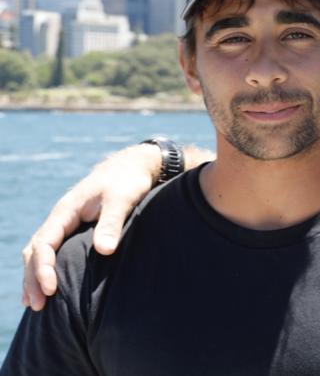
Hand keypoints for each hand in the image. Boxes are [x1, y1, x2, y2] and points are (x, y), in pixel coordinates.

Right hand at [20, 144, 161, 310]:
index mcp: (66, 211)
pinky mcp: (75, 229)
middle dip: (33, 278)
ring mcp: (65, 224)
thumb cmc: (128, 181)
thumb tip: (104, 250)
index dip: (43, 267)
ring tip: (33, 304)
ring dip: (34, 277)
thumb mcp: (122, 199)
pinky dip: (44, 269)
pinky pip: (51, 251)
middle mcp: (60, 218)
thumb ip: (112, 223)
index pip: (44, 243)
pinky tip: (46, 288)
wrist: (133, 167)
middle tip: (36, 306)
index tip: (50, 289)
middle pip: (35, 251)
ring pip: (39, 252)